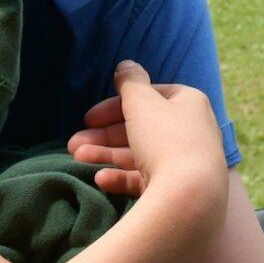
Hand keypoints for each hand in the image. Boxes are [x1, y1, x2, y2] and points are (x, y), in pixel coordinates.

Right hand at [68, 61, 226, 201]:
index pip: (148, 97)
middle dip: (103, 135)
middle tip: (73, 143)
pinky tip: (100, 179)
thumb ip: (130, 82)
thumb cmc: (165, 139)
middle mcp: (190, 131)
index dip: (116, 105)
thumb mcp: (142, 102)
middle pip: (139, 129)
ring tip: (77, 159)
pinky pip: (146, 179)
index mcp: (189, 103)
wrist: (190, 197)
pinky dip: (121, 177)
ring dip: (105, 155)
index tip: (89, 116)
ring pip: (138, 155)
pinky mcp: (177, 191)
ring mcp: (184, 163)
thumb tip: (126, 65)